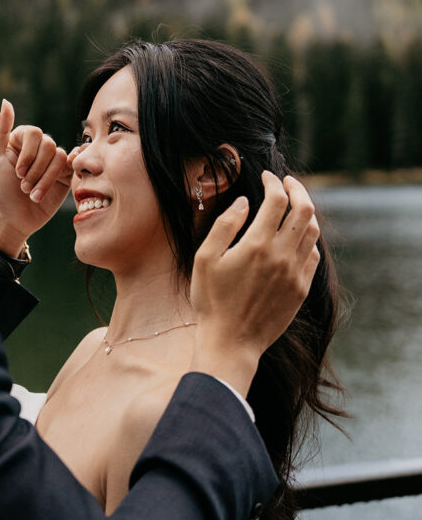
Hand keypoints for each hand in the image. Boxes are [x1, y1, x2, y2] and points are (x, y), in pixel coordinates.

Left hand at [0, 100, 71, 256]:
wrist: (12, 218)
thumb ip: (0, 130)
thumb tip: (6, 101)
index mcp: (21, 139)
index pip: (34, 133)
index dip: (27, 154)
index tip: (16, 173)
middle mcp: (38, 147)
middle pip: (49, 145)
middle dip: (35, 170)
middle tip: (23, 187)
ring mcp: (53, 161)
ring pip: (60, 157)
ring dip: (44, 179)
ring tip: (32, 194)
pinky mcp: (65, 175)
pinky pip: (71, 166)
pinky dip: (60, 177)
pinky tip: (55, 184)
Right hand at [189, 171, 319, 395]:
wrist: (231, 342)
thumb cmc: (211, 300)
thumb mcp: (205, 258)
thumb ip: (225, 225)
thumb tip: (244, 201)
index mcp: (257, 244)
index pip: (277, 200)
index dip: (273, 182)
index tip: (266, 176)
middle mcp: (282, 255)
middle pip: (305, 210)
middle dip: (297, 189)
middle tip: (287, 182)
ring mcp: (295, 273)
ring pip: (313, 232)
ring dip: (305, 212)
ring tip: (292, 206)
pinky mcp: (301, 289)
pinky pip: (313, 255)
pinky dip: (307, 239)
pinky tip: (295, 238)